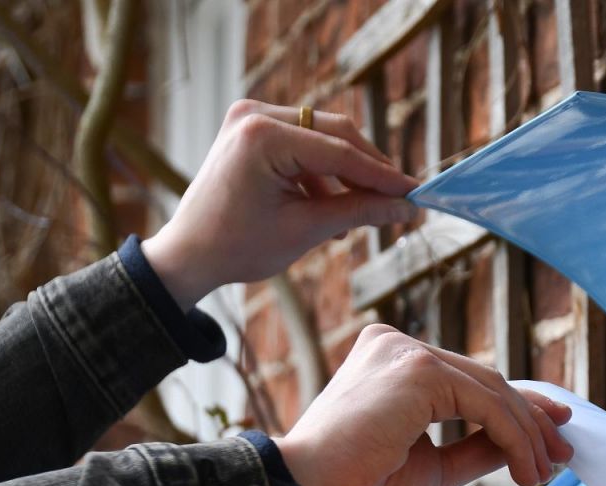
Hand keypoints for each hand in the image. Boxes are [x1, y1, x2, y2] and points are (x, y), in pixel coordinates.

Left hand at [142, 100, 417, 308]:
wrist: (191, 252)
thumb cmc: (239, 247)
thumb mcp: (305, 231)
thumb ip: (359, 212)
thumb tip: (404, 207)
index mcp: (262, 136)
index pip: (339, 152)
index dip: (381, 176)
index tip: (414, 193)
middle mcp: (255, 113)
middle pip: (334, 133)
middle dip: (367, 170)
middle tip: (398, 200)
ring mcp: (251, 116)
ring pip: (322, 137)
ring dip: (345, 175)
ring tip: (357, 218)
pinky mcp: (252, 127)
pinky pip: (302, 143)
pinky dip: (322, 173)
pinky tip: (331, 209)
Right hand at [273, 325, 573, 485]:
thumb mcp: (433, 469)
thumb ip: (476, 449)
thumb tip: (525, 447)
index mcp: (390, 362)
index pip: (469, 380)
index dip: (517, 408)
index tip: (551, 437)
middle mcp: (397, 346)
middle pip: (486, 380)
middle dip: (532, 421)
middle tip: (561, 454)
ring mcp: (405, 351)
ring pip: (492, 390)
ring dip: (527, 435)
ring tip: (543, 472)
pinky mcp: (416, 369)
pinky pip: (486, 403)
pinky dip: (514, 437)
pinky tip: (525, 468)